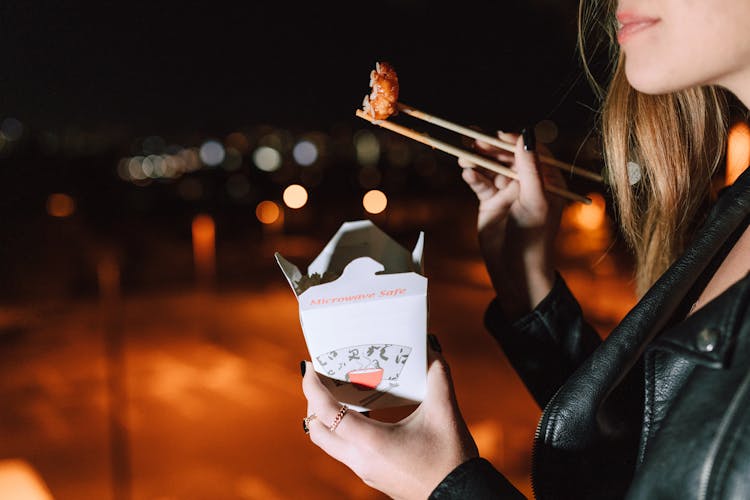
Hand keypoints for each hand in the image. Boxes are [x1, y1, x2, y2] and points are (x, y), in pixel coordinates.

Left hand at [301, 339, 477, 498]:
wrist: (461, 498)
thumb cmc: (451, 460)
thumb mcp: (445, 412)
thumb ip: (437, 375)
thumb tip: (430, 348)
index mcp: (371, 442)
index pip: (326, 413)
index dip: (312, 387)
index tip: (309, 367)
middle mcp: (360, 459)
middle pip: (316, 430)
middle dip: (313, 402)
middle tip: (322, 378)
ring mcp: (364, 471)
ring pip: (328, 443)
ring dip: (327, 417)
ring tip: (340, 391)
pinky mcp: (373, 475)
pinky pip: (344, 450)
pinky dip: (342, 430)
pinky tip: (362, 413)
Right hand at [459, 131, 564, 317]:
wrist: (516, 270)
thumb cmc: (533, 238)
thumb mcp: (535, 200)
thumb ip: (530, 168)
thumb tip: (526, 135)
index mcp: (547, 181)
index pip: (532, 152)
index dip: (517, 141)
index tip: (500, 135)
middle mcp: (528, 184)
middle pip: (508, 157)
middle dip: (492, 148)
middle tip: (475, 140)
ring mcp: (508, 193)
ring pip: (492, 168)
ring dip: (479, 161)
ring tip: (464, 156)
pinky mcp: (490, 203)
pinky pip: (481, 183)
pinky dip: (473, 177)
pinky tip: (467, 174)